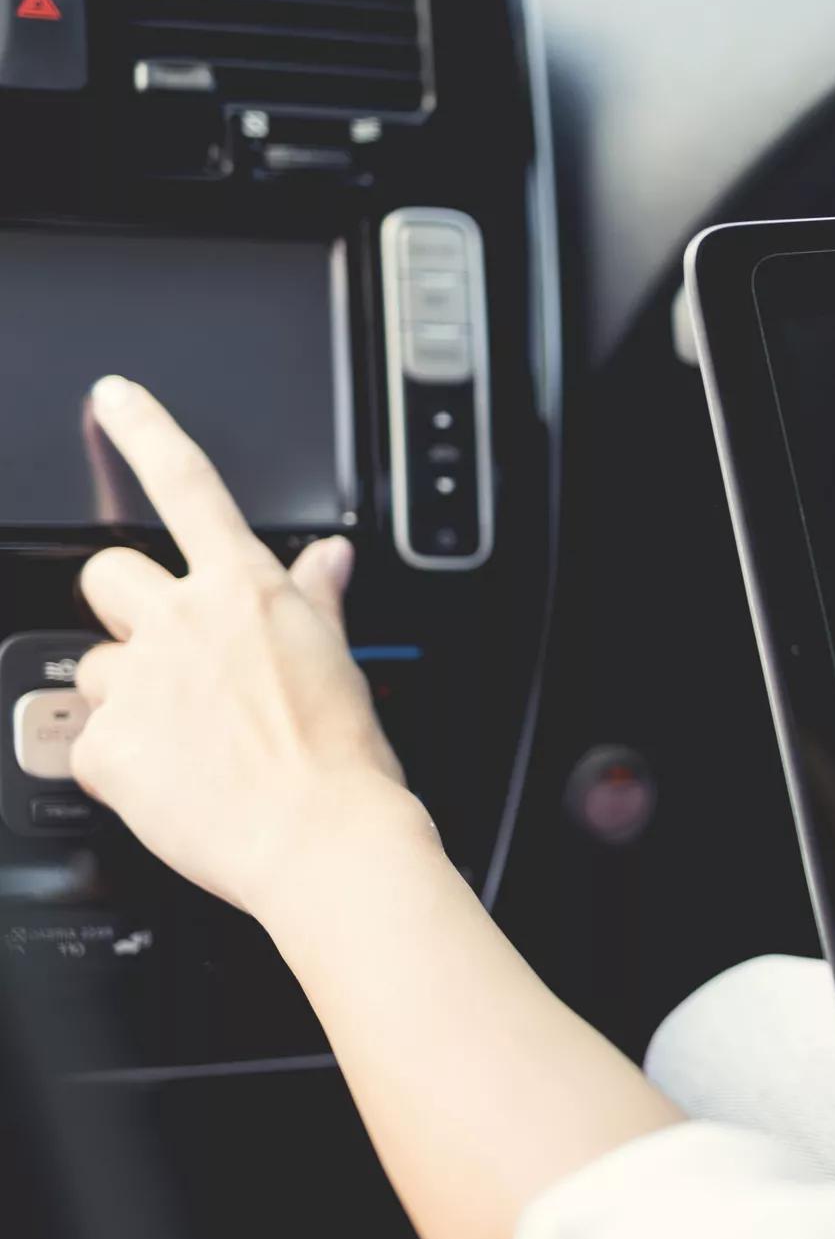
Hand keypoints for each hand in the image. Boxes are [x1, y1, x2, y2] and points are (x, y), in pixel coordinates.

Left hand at [70, 376, 431, 914]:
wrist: (323, 840)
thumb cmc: (344, 762)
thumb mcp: (338, 661)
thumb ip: (315, 596)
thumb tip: (326, 557)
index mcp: (246, 592)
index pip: (188, 484)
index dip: (145, 430)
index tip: (115, 398)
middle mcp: (184, 620)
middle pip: (108, 575)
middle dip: (126, 610)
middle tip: (167, 658)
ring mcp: (138, 680)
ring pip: (97, 665)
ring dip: (128, 696)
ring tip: (186, 742)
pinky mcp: (104, 743)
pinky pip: (87, 741)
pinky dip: (122, 764)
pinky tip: (171, 782)